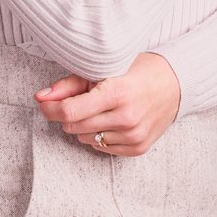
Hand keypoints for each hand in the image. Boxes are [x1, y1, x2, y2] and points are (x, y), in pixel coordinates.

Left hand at [32, 52, 180, 156]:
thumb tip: (40, 97)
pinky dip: (100, 135)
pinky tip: (110, 119)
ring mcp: (133, 136)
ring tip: (99, 107)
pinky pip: (102, 148)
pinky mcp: (138, 148)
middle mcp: (125, 118)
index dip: (50, 109)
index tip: (43, 103)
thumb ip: (70, 84)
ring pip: (86, 139)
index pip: (70, 111)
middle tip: (77, 98)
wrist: (175, 83)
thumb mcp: (104, 68)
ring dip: (84, 125)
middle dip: (68, 114)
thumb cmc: (136, 69)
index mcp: (116, 92)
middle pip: (74, 127)